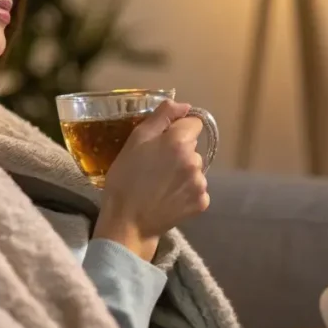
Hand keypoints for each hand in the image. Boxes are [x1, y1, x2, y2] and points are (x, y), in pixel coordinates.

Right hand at [93, 99, 209, 261]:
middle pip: (193, 147)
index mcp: (179, 142)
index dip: (178, 130)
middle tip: (156, 166)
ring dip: (183, 172)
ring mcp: (200, 183)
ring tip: (160, 184)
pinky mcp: (202, 203)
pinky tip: (168, 197)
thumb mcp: (135, 140)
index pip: (194, 123)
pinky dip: (185, 192)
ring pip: (195, 168)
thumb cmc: (125, 178)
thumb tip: (184, 105)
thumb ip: (162, 117)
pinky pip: (197, 189)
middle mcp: (195, 161)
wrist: (127, 222)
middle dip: (179, 152)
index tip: (162, 142)